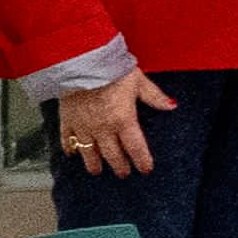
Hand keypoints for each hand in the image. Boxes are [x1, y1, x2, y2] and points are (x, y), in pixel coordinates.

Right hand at [58, 70, 175, 175]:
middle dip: (119, 166)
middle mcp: (103, 128)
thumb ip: (154, 97)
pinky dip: (70, 148)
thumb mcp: (139, 82)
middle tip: (123, 173)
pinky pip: (67, 139)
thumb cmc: (111, 70)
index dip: (141, 161)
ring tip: (97, 171)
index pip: (136, 147)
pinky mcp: (67, 120)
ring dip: (94, 164)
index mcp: (123, 120)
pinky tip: (72, 154)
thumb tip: (171, 106)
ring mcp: (83, 126)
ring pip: (89, 152)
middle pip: (112, 154)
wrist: (82, 63)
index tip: (145, 169)